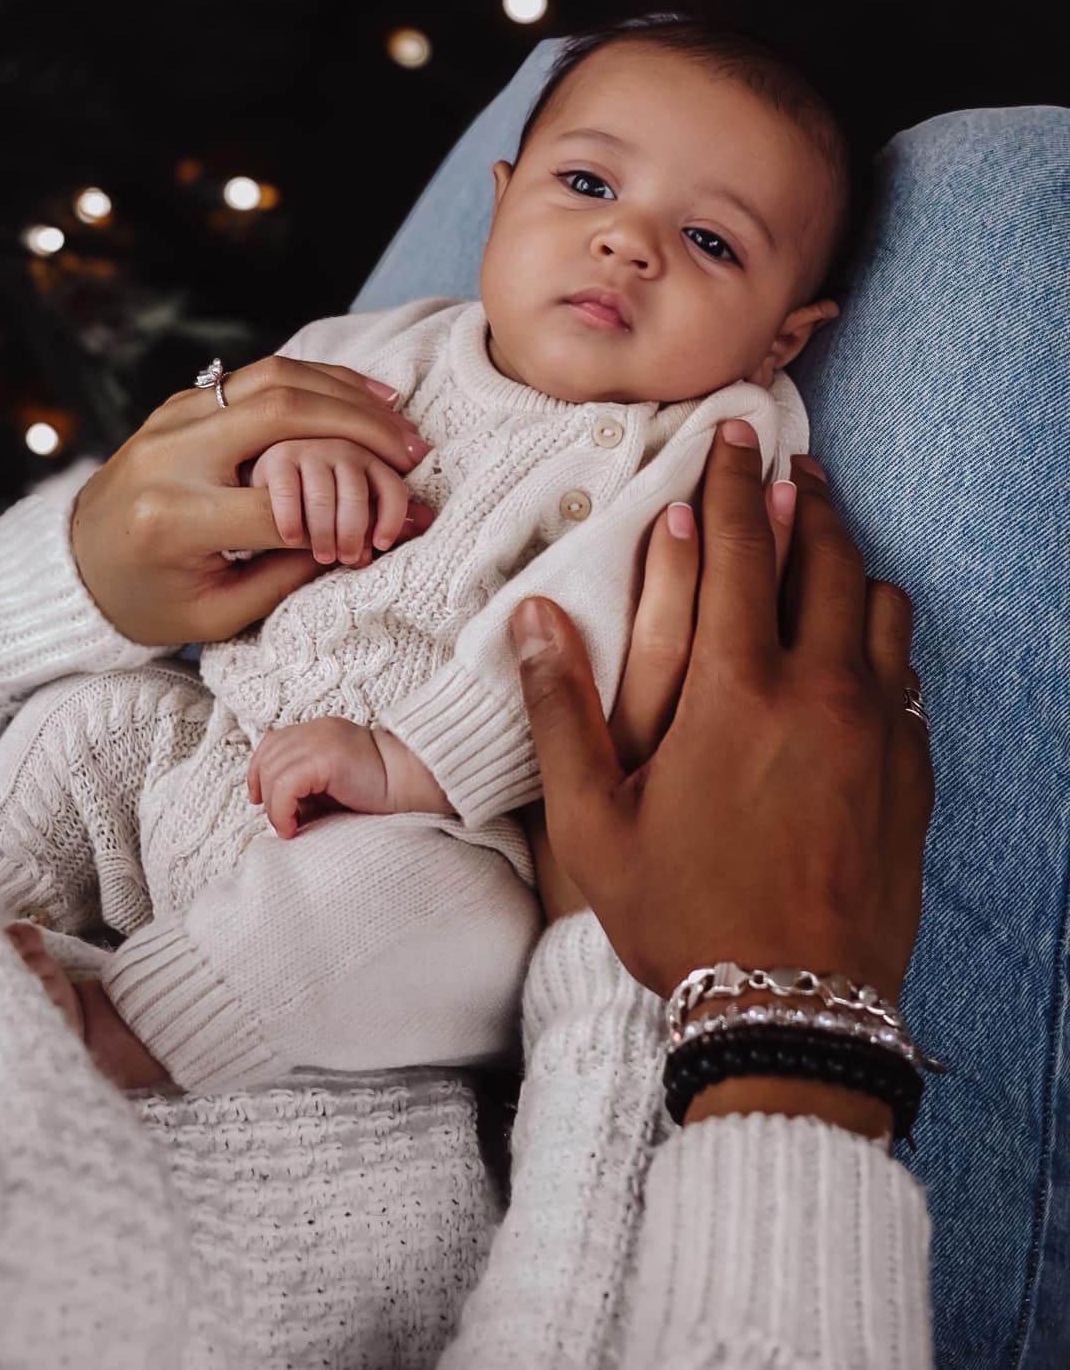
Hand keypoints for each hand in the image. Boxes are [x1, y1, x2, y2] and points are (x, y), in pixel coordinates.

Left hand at [71, 354, 434, 644]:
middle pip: (281, 413)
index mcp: (174, 518)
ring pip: (274, 377)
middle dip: (359, 426)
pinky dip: (317, 380)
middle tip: (412, 451)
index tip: (382, 528)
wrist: (75, 564)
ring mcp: (171, 418)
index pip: (278, 503)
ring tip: (398, 417)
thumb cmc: (150, 602)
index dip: (338, 514)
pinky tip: (363, 395)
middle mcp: (169, 455)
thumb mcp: (216, 615)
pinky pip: (259, 375)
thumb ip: (286, 579)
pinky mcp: (181, 402)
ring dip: (346, 392)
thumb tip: (362, 541)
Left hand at [247, 717, 451, 836]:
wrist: (414, 781)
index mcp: (318, 731)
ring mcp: (320, 740)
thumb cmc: (379, 789)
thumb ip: (307, 786)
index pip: (271, 744)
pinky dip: (281, 809)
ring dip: (274, 807)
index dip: (258, 772)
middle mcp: (316, 730)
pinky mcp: (326, 758)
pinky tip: (293, 827)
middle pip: (267, 757)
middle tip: (281, 821)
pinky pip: (286, 784)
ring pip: (273, 772)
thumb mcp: (334, 783)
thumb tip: (277, 808)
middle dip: (264, 793)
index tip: (262, 800)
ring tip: (290, 827)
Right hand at [250, 437, 421, 567]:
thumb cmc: (324, 498)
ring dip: (324, 532)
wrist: (274, 480)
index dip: (392, 519)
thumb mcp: (357, 506)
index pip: (392, 488)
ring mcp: (310, 450)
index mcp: (371, 459)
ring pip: (323, 496)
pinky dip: (292, 519)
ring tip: (324, 556)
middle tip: (346, 559)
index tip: (381, 546)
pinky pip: (288, 492)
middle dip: (353, 533)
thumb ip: (385, 515)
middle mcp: (344, 448)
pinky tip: (292, 539)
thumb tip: (426, 521)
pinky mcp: (277, 458)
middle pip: (356, 495)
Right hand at [511, 419, 932, 1016]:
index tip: (733, 435)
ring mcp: (878, 731)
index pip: (742, 549)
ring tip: (826, 548)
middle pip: (827, 557)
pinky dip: (882, 640)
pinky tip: (859, 651)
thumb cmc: (679, 917)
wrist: (790, 1009)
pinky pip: (908, 675)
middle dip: (806, 501)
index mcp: (735, 691)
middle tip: (788, 469)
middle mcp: (819, 692)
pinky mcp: (912, 772)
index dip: (733, 482)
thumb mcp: (593, 824)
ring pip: (882, 607)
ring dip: (851, 564)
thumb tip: (532, 618)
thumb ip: (561, 712)